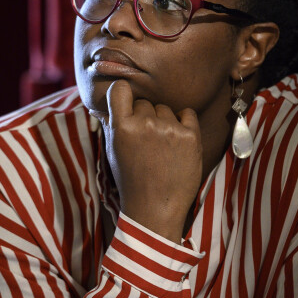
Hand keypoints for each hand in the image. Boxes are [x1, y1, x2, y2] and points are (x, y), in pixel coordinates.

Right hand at [102, 80, 202, 242]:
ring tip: (162, 148)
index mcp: (121, 127)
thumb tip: (107, 103)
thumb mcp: (113, 152)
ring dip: (164, 121)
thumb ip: (111, 124)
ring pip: (165, 109)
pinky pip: (187, 113)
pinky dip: (184, 123)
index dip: (122, 93)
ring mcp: (169, 128)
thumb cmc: (132, 181)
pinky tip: (178, 143)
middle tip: (146, 141)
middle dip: (145, 117)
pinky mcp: (190, 135)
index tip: (125, 102)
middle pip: (145, 102)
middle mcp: (144, 123)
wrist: (156, 208)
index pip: (119, 88)